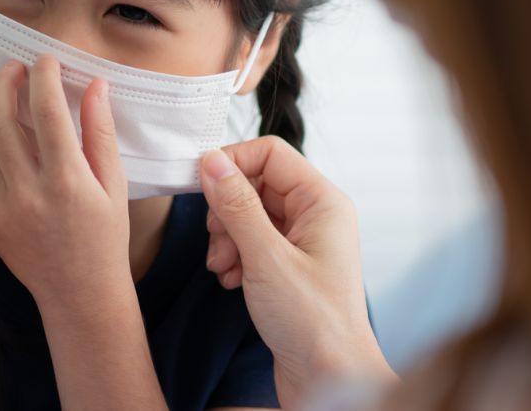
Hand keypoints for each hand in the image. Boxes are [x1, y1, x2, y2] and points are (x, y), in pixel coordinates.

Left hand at [0, 56, 131, 306]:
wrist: (77, 294)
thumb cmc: (104, 240)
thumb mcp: (114, 185)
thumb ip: (100, 133)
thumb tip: (95, 85)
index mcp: (67, 180)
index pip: (47, 111)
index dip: (43, 77)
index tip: (44, 58)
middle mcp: (29, 192)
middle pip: (3, 121)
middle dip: (5, 85)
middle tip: (14, 68)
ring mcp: (2, 207)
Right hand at [200, 137, 395, 407]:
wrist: (329, 378)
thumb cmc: (314, 323)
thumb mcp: (266, 258)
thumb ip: (237, 206)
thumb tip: (213, 162)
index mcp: (323, 202)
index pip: (270, 153)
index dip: (233, 163)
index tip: (201, 183)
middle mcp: (316, 215)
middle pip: (256, 183)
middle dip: (226, 209)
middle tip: (216, 238)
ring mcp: (302, 241)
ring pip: (249, 214)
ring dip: (226, 236)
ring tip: (222, 266)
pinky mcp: (288, 265)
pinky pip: (252, 241)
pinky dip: (234, 256)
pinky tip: (230, 279)